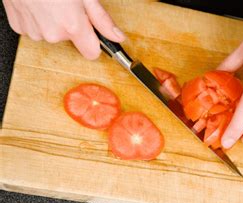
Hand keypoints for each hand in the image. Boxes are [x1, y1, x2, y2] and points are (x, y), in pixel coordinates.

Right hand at [3, 0, 124, 59]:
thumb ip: (102, 19)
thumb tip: (118, 37)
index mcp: (72, 27)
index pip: (92, 53)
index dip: (94, 42)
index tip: (93, 33)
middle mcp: (53, 34)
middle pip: (71, 40)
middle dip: (72, 26)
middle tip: (67, 5)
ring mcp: (34, 32)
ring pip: (53, 34)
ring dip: (53, 22)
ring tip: (50, 2)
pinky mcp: (20, 28)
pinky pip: (36, 29)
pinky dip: (38, 19)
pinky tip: (37, 5)